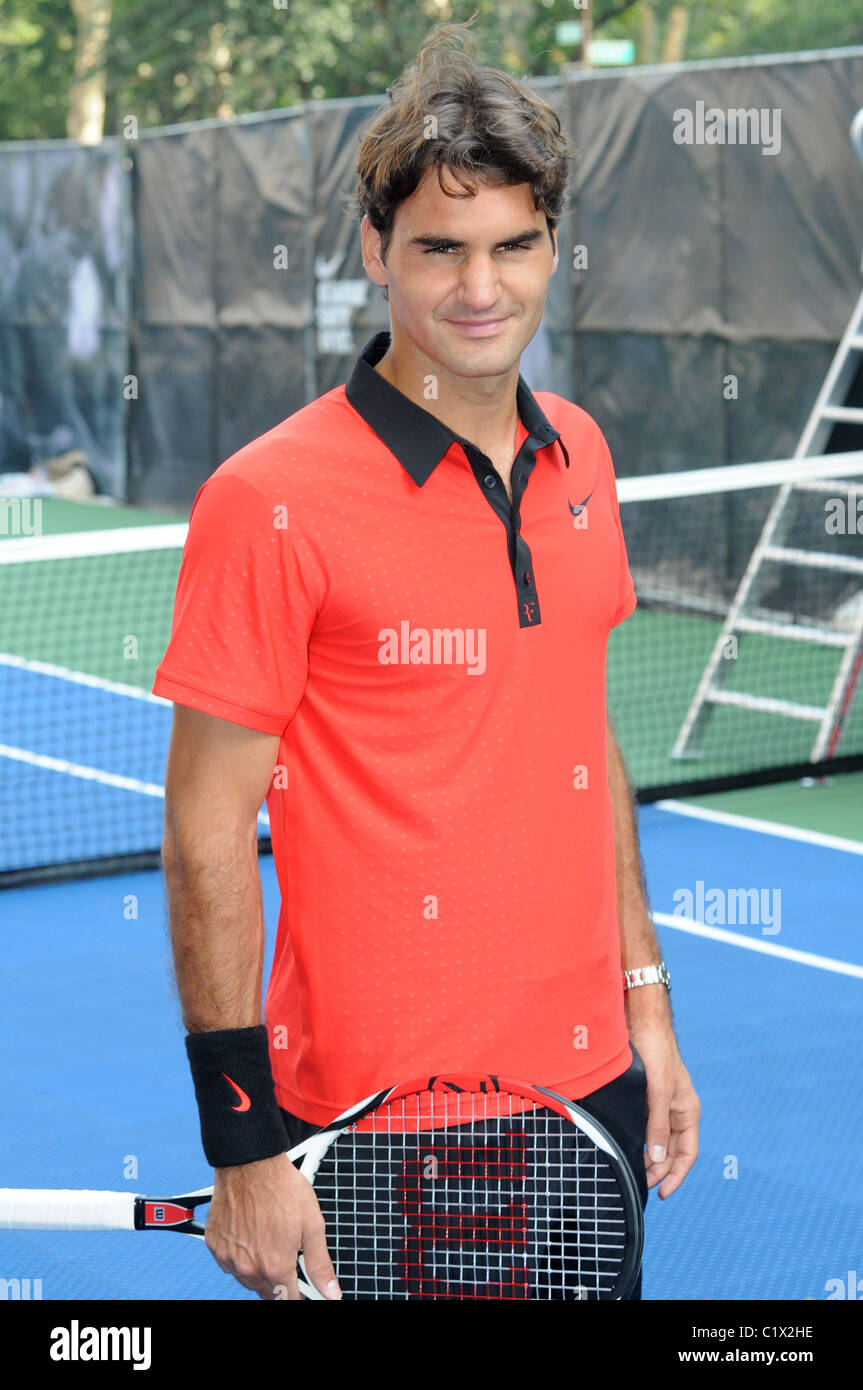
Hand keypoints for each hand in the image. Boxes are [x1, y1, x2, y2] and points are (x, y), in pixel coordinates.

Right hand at [205, 1151, 341, 1299]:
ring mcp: (229, 1257)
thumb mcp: (312, 1225)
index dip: (298, 1295)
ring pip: (248, 1280)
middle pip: (268, 1293)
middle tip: (287, 1255)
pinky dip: (241, 1257)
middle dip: (280, 1282)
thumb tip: (331, 1293)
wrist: (251, 1163)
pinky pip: (229, 1263)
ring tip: (269, 1240)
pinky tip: (251, 1236)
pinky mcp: (215, 1245)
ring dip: (260, 1271)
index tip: (302, 1288)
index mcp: (275, 1266)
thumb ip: (320, 1265)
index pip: (287, 1300)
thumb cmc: (281, 1188)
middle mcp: (249, 1267)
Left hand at [627, 1000, 699, 1198]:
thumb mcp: (659, 1090)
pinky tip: (623, 1145)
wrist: (641, 1022)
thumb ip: (658, 1124)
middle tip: (637, 1182)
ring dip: (645, 1155)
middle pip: (669, 1151)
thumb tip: (656, 1157)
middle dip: (657, 1169)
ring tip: (628, 1168)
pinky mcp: (644, 1098)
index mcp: (687, 1111)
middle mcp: (675, 1111)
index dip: (677, 1175)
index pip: (687, 1153)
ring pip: (655, 1140)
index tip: (662, 1193)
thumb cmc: (656, 1052)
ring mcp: (659, 1104)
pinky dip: (636, 1139)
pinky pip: (643, 1126)